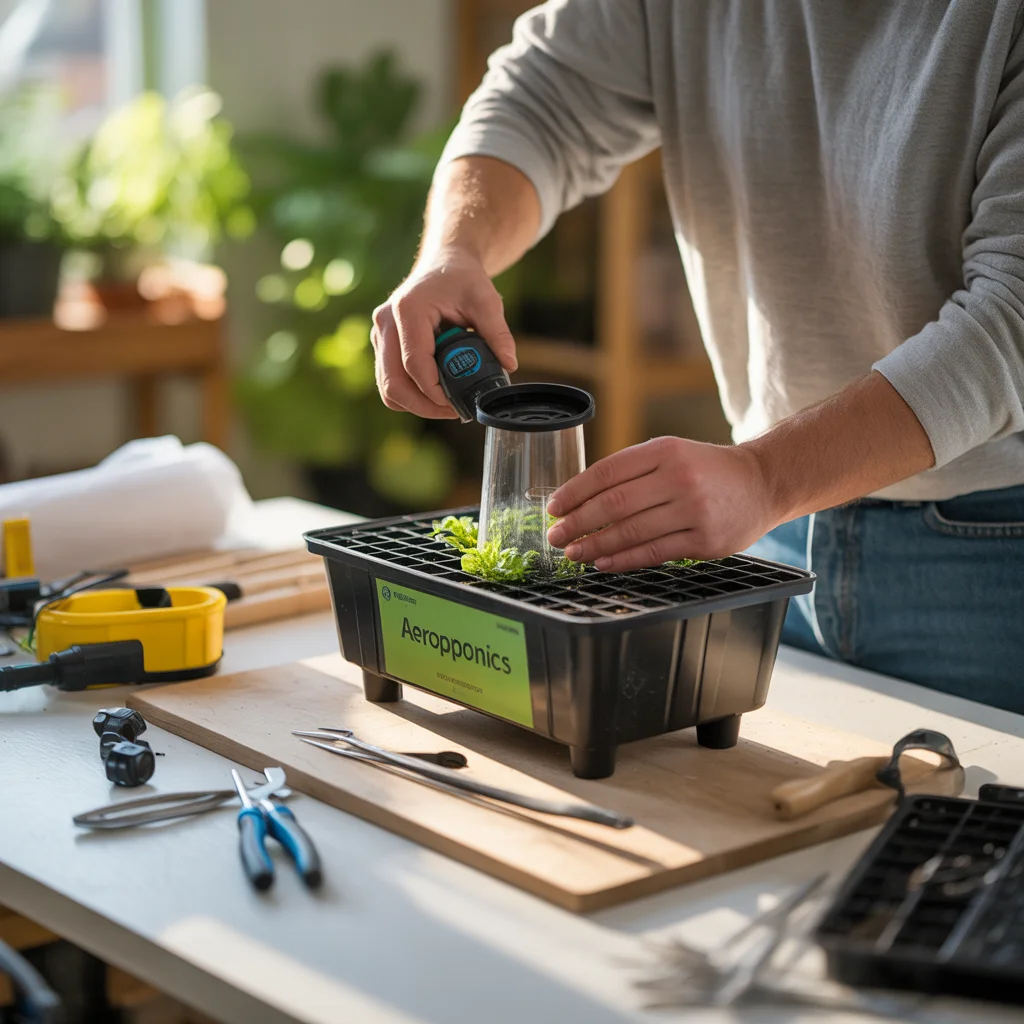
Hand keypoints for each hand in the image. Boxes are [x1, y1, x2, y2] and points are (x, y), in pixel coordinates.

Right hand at [371, 246, 517, 417]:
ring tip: (448, 406)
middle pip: (393, 383)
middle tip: (454, 412)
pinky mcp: (382, 346)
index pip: (414, 364)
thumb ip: (498, 332)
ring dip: (416, 405)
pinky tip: (437, 394)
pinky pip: (390, 382)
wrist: (443, 264)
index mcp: (407, 310)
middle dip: (424, 406)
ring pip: (388, 388)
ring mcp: (380, 335)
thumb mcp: (487, 299)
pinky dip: (411, 396)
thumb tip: (509, 365)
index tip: (459, 403)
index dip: (435, 391)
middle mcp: (385, 323)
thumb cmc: (462, 279)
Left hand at [545, 437, 775, 570]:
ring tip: (573, 553)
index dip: (575, 492)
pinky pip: (653, 553)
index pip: (607, 472)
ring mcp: (693, 510)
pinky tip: (603, 562)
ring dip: (595, 545)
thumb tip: (580, 498)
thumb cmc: (706, 470)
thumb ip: (631, 470)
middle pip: (614, 504)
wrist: (761, 483)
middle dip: (578, 523)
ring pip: (631, 532)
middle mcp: (678, 477)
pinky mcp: (705, 540)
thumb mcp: (671, 453)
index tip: (554, 507)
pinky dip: (622, 560)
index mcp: (664, 451)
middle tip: (556, 535)